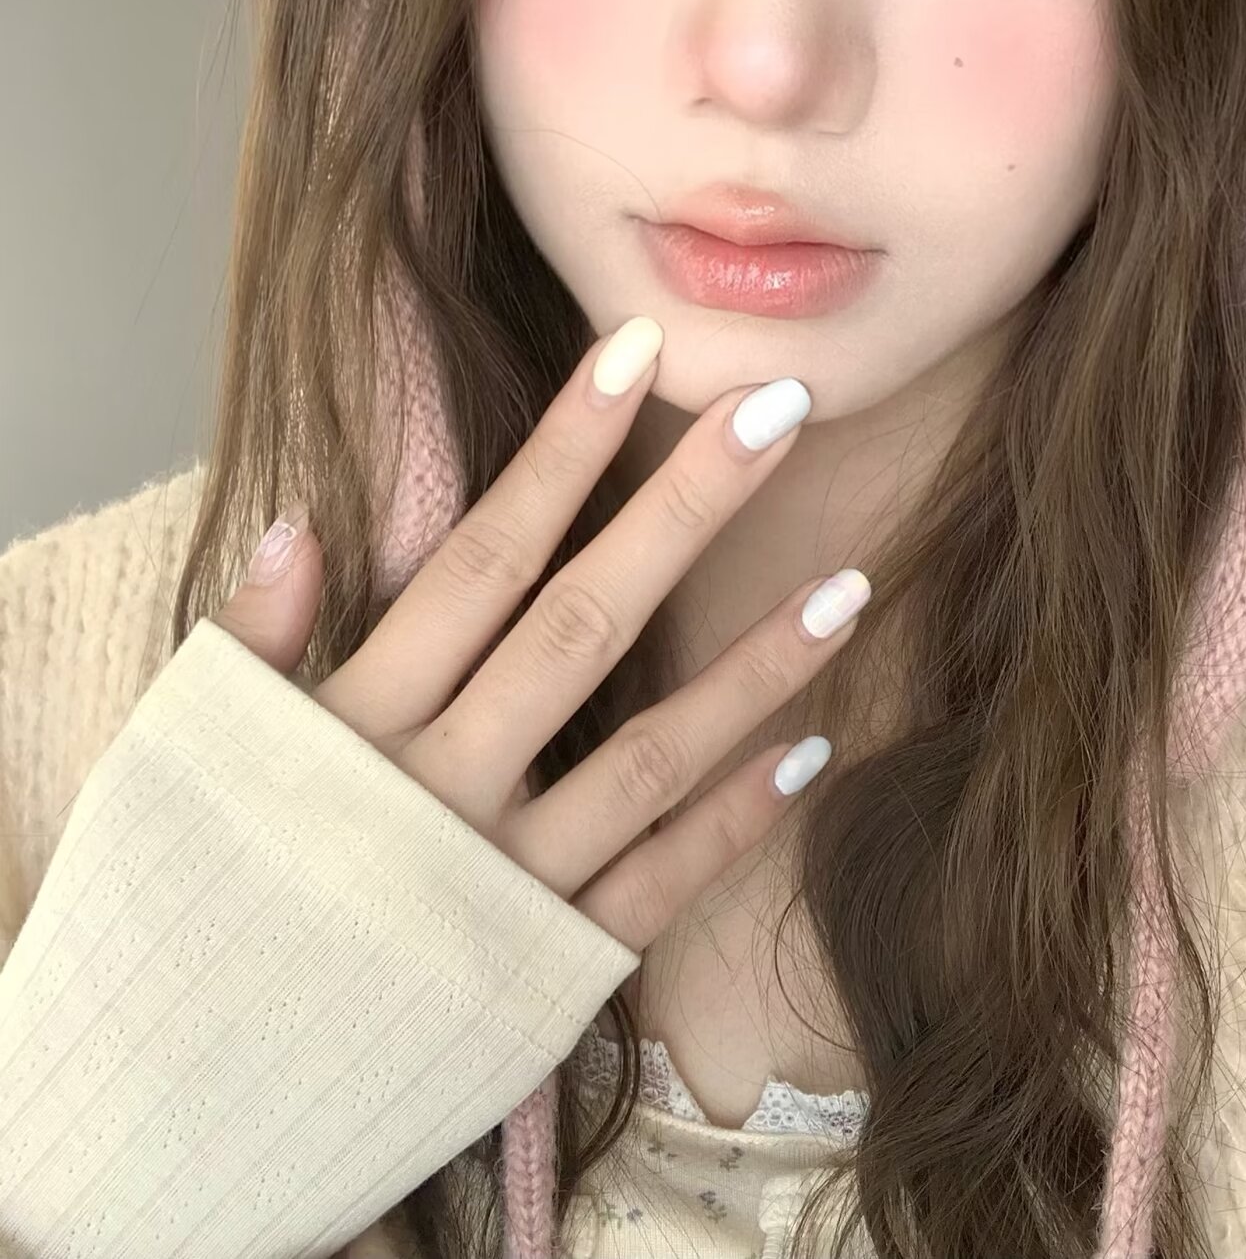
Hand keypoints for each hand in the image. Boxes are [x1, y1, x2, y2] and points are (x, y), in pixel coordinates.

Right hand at [209, 320, 867, 953]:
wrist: (182, 1104)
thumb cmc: (191, 901)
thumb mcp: (190, 757)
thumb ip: (251, 643)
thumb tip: (300, 520)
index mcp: (358, 719)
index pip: (481, 556)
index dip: (564, 449)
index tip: (638, 351)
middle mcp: (442, 788)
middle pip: (583, 624)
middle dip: (686, 510)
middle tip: (781, 411)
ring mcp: (503, 882)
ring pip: (650, 756)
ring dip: (756, 668)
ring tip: (853, 584)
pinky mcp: (545, 971)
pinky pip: (656, 888)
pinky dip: (735, 821)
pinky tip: (813, 751)